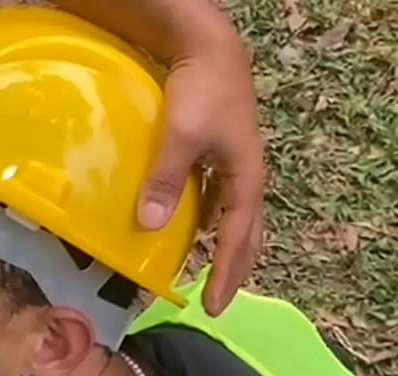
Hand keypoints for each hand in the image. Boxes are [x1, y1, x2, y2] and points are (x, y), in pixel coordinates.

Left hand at [138, 35, 265, 315]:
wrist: (210, 48)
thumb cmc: (202, 90)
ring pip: (234, 218)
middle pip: (247, 235)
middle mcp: (246, 177)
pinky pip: (218, 200)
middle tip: (217, 301)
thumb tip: (150, 226)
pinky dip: (208, 222)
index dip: (227, 275)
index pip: (239, 240)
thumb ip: (166, 180)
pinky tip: (190, 229)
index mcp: (246, 179)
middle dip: (234, 270)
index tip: (213, 306)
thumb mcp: (182, 136)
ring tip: (208, 272)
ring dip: (224, 247)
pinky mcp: (219, 154)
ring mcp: (235, 166)